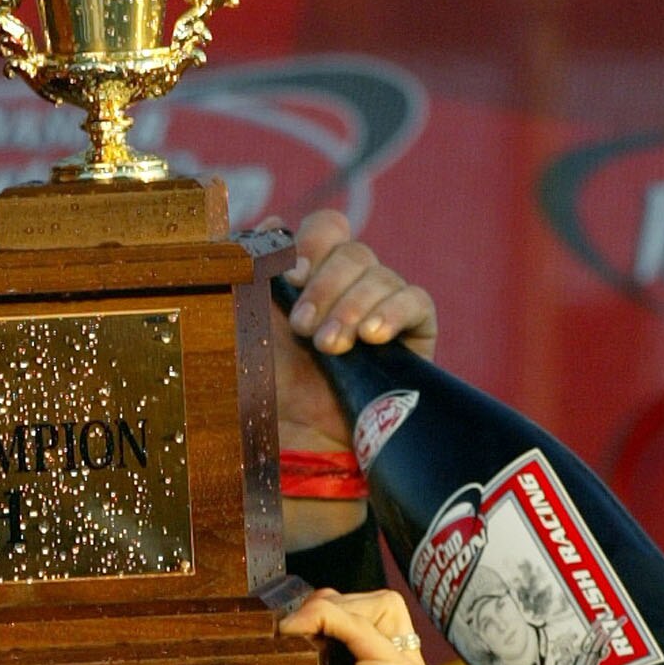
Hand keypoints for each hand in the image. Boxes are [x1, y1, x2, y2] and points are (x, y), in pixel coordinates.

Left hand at [234, 589, 432, 664]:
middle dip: (335, 604)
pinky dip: (322, 617)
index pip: (376, 615)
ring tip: (292, 632)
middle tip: (294, 627)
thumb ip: (313, 646)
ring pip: (378, 604)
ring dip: (327, 609)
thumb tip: (295, 612)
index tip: (296, 627)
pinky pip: (358, 621)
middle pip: (381, 604)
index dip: (337, 609)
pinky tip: (295, 632)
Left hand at [274, 208, 436, 452]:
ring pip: (381, 274)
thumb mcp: (246, 325)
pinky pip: (417, 301)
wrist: (299, 442)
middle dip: (325, 285)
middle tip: (304, 328)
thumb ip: (251, 274)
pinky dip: (394, 311)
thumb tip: (270, 222)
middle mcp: (349, 285)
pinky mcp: (415, 332)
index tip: (290, 277)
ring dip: (350, 307)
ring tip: (330, 347)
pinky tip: (373, 336)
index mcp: (311, 275)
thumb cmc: (267, 387)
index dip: (311, 242)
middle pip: (352, 249)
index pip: (326, 228)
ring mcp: (383, 306)